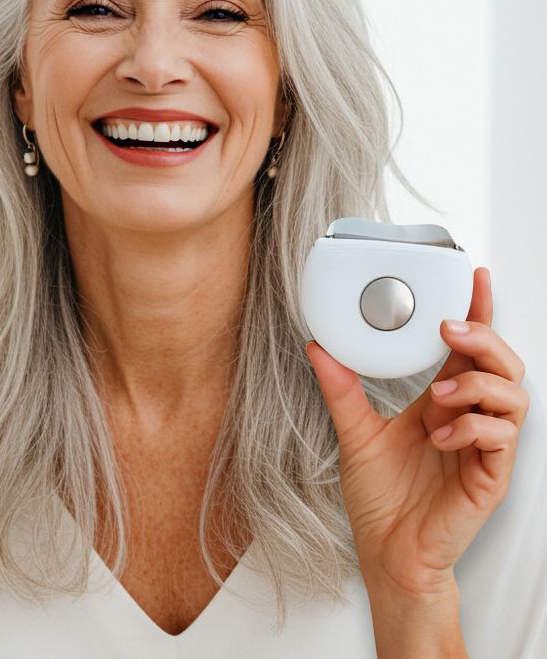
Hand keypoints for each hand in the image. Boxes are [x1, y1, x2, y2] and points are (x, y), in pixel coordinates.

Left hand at [305, 267, 529, 596]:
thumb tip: (319, 348)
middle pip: (504, 363)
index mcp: (443, 402)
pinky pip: (502, 438)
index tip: (472, 279)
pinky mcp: (490, 477)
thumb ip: (341, 390)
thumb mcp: (355, 433)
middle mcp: (468, 418)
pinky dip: (474, 427)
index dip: (476, 313)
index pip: (468, 350)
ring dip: (479, 383)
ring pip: (514, 395)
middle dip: (484, 338)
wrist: (387, 554)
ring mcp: (483, 447)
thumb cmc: (381, 500)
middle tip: (451, 330)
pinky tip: (443, 435)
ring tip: (441, 394)